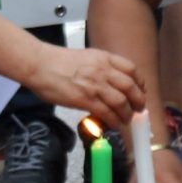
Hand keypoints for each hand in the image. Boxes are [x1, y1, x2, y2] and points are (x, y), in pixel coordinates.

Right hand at [23, 45, 140, 132]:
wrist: (40, 65)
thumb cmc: (58, 62)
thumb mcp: (86, 57)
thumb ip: (101, 67)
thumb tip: (110, 82)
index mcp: (104, 58)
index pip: (131, 69)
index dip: (139, 82)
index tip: (141, 90)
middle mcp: (103, 70)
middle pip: (130, 87)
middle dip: (138, 101)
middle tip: (138, 109)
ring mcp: (95, 85)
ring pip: (121, 102)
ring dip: (127, 114)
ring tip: (126, 120)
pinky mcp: (85, 100)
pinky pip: (106, 113)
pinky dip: (114, 121)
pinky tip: (115, 125)